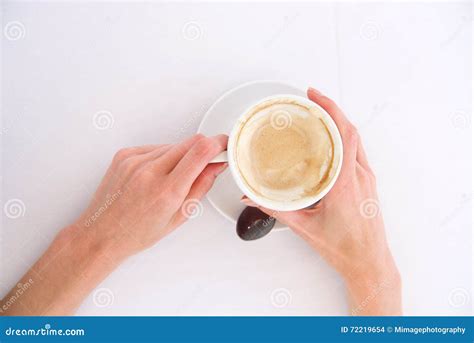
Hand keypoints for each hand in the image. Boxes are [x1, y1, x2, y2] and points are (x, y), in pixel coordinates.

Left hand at [76, 134, 227, 259]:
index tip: (224, 146)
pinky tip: (155, 175)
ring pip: (173, 144)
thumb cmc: (138, 232)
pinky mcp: (125, 154)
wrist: (102, 234)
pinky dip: (162, 157)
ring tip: (172, 178)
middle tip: (204, 163)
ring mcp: (134, 160)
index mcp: (167, 191)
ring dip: (181, 156)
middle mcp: (149, 171)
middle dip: (203, 150)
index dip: (218, 144)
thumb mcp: (179, 216)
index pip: (200, 151)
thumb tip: (216, 165)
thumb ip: (201, 186)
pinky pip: (155, 147)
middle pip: (190, 142)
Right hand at [242, 88, 400, 314]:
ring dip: (339, 122)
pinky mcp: (368, 183)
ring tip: (320, 114)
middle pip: (350, 131)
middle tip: (312, 98)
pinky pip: (358, 152)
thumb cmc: (345, 249)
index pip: (344, 135)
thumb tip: (252, 197)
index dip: (331, 110)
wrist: (370, 263)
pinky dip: (345, 138)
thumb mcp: (304, 227)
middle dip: (332, 109)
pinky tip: (332, 139)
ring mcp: (367, 179)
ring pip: (356, 140)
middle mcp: (360, 177)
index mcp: (345, 184)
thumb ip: (275, 210)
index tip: (314, 97)